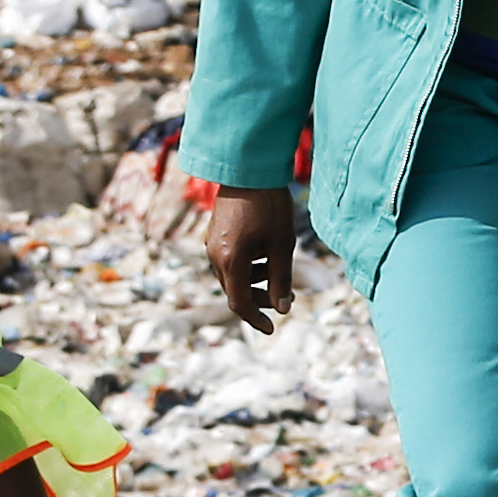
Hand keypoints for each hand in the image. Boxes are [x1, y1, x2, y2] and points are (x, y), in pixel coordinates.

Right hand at [206, 182, 298, 333]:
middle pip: (235, 290)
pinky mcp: (216, 233)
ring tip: (278, 267)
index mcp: (231, 261)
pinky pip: (229, 260)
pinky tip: (265, 252)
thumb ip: (281, 279)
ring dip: (255, 280)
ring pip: (232, 275)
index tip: (272, 328)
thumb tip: (282, 308)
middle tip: (285, 297)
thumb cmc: (269, 205)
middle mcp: (215, 255)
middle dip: (260, 299)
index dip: (256, 319)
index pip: (240, 303)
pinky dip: (247, 265)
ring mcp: (213, 244)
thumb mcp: (281, 244)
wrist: (248, 168)